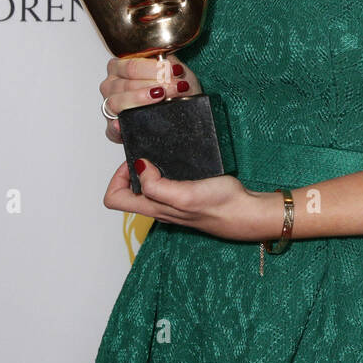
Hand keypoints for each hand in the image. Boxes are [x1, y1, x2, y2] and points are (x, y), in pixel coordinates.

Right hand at [100, 52, 200, 143]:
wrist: (177, 104)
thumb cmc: (169, 85)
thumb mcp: (170, 70)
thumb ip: (168, 66)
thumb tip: (172, 69)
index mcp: (119, 67)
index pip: (131, 67)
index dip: (155, 69)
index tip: (174, 72)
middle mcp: (111, 85)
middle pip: (127, 85)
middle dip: (154, 85)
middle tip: (175, 87)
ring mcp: (110, 106)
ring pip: (117, 102)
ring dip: (141, 100)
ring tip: (162, 98)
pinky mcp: (113, 128)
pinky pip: (111, 129)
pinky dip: (116, 128)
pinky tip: (121, 125)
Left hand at [103, 159, 285, 242]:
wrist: (247, 211)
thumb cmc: (220, 206)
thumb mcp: (184, 195)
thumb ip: (157, 186)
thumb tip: (138, 167)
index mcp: (153, 208)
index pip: (114, 199)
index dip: (116, 178)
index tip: (134, 160)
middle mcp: (159, 207)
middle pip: (127, 192)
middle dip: (129, 169)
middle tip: (146, 151)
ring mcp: (172, 202)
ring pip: (145, 186)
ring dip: (146, 168)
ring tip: (159, 152)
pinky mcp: (186, 194)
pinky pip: (164, 182)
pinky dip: (163, 169)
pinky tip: (176, 158)